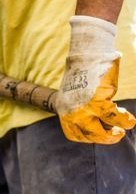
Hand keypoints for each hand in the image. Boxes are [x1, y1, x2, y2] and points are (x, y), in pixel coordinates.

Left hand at [53, 15, 135, 144]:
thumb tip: (99, 122)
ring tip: (123, 129)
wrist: (87, 55)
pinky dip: (125, 120)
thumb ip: (81, 108)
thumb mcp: (75, 94)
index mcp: (64, 110)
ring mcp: (83, 108)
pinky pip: (114, 117)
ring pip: (100, 131)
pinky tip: (131, 120)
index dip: (88, 137)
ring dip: (114, 134)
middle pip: (88, 135)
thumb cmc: (83, 73)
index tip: (100, 135)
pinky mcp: (98, 101)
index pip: (73, 133)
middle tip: (116, 134)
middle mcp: (71, 112)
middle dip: (104, 138)